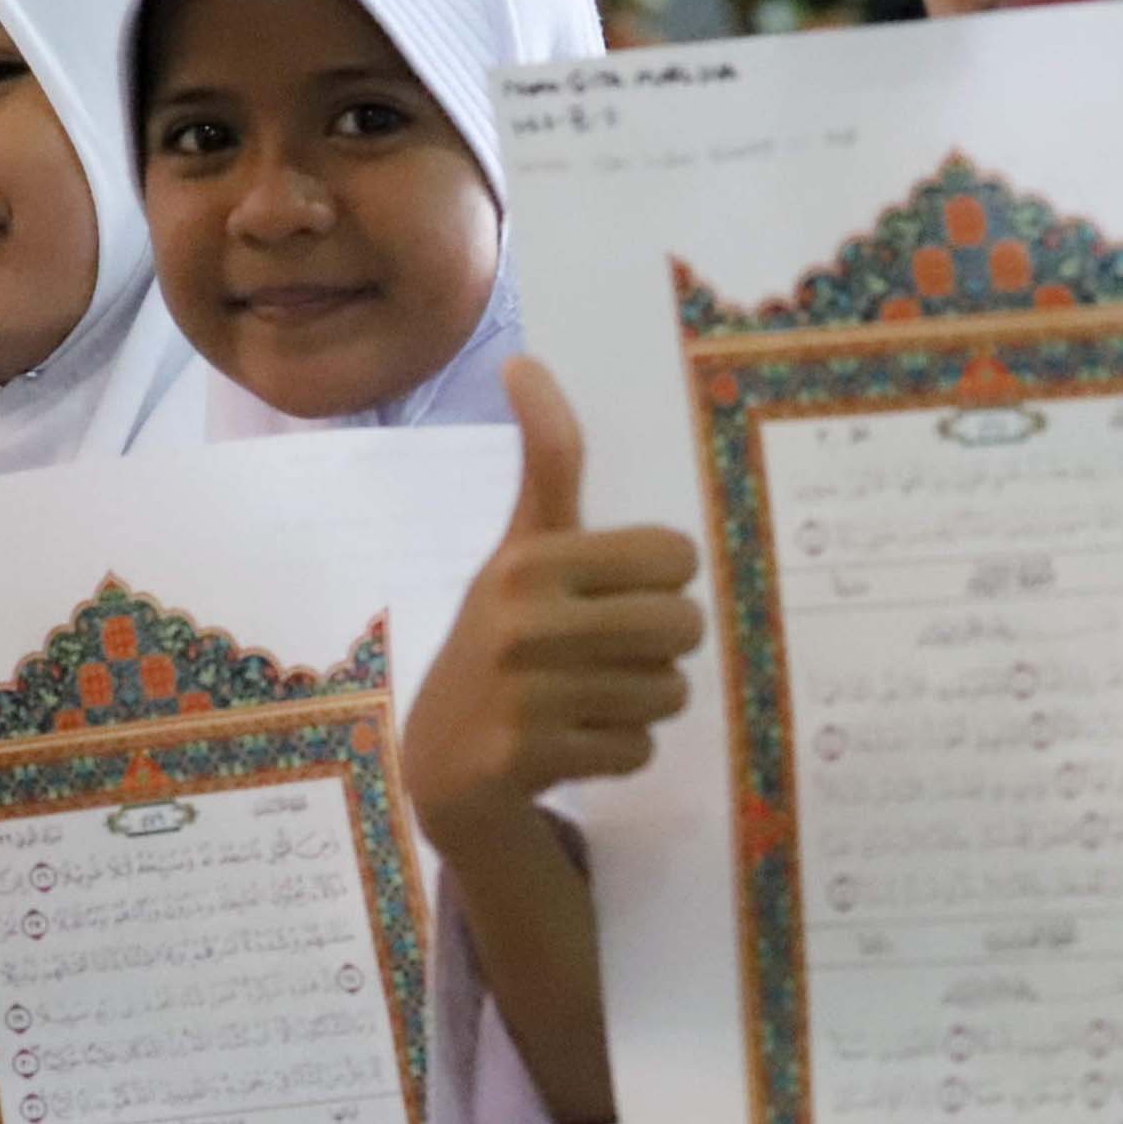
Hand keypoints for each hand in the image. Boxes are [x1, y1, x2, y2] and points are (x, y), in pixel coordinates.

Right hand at [403, 357, 705, 856]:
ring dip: (644, 703)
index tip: (617, 594)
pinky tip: (572, 743)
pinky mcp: (527, 757)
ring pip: (668, 691)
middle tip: (616, 655)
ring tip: (590, 699)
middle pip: (682, 624)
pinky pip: (638, 749)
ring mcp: (523, 693)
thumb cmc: (503, 638)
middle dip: (665, 647)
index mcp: (531, 557)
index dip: (663, 580)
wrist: (440, 763)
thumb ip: (546, 462)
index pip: (675, 554)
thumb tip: (524, 360)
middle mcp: (523, 619)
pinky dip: (619, 752)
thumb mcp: (522, 547)